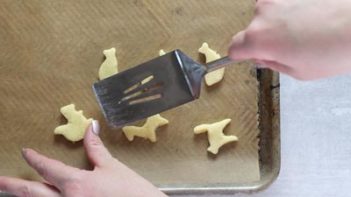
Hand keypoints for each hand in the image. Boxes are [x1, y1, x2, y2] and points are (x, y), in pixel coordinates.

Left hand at [0, 121, 166, 196]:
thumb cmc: (132, 191)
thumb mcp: (113, 167)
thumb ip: (96, 148)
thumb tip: (90, 128)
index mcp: (76, 184)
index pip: (48, 168)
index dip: (34, 158)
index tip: (26, 152)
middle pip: (32, 193)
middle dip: (12, 185)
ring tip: (14, 191)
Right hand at [229, 0, 350, 79]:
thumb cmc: (335, 51)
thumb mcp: (299, 72)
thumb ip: (273, 63)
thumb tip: (263, 56)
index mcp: (258, 38)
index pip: (234, 47)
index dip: (241, 55)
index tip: (251, 56)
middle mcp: (262, 13)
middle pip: (253, 28)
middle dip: (267, 38)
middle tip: (292, 47)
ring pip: (270, 12)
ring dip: (281, 21)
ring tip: (308, 29)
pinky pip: (286, 2)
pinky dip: (295, 8)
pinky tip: (314, 16)